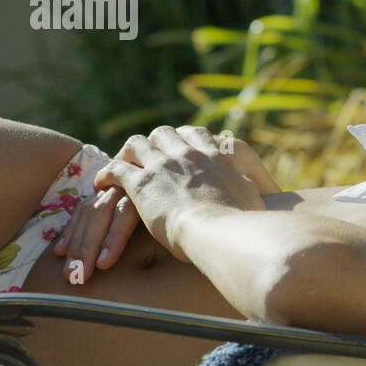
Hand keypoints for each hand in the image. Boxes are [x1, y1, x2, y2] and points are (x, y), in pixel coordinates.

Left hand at [91, 126, 266, 263]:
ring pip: (136, 144)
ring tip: (122, 166)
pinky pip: (116, 169)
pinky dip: (107, 175)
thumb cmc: (243, 224)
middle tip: (146, 156)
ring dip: (128, 154)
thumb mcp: (254, 199)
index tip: (177, 148)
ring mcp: (163, 165)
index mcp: (216, 156)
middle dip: (152, 142)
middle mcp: (188, 154)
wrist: (221, 233)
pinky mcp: (142, 182)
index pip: (195, 133)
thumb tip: (263, 192)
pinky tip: (102, 185)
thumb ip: (249, 189)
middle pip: (162, 133)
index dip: (182, 138)